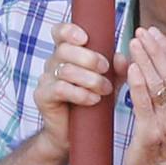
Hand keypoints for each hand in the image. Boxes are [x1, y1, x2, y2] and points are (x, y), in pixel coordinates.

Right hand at [33, 20, 113, 154]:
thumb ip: (117, 70)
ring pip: (65, 70)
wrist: (76, 133)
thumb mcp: (110, 83)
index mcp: (67, 53)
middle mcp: (53, 62)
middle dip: (89, 58)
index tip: (85, 38)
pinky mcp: (43, 96)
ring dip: (90, 79)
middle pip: (64, 50)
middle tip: (105, 69)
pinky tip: (93, 99)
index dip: (69, 31)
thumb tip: (122, 57)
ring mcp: (45, 78)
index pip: (60, 32)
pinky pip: (60, 89)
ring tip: (105, 90)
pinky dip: (80, 93)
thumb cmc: (93, 102)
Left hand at [121, 25, 165, 164]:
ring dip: (145, 61)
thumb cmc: (157, 141)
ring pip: (157, 85)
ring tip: (133, 43)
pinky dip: (138, 84)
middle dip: (154, 50)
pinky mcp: (151, 132)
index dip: (164, 49)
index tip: (152, 31)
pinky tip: (131, 68)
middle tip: (141, 31)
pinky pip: (144, 104)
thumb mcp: (165, 110)